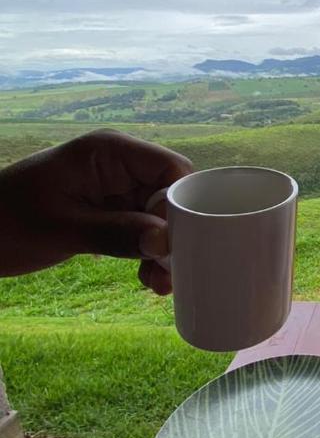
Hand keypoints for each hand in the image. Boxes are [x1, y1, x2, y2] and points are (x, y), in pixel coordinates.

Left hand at [0, 129, 191, 294]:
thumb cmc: (7, 220)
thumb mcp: (63, 229)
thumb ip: (117, 233)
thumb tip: (165, 242)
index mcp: (111, 152)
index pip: (171, 168)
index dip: (183, 203)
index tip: (180, 241)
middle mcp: (119, 167)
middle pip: (170, 196)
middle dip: (175, 234)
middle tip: (172, 271)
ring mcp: (115, 191)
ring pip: (160, 219)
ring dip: (164, 251)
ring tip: (160, 284)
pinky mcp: (109, 214)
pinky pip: (142, 232)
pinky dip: (148, 255)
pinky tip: (148, 280)